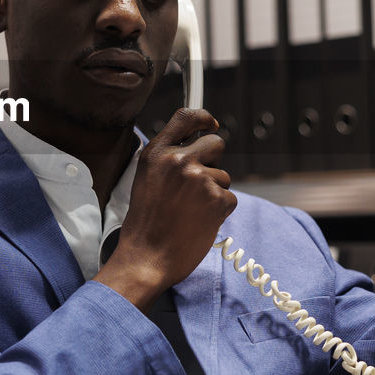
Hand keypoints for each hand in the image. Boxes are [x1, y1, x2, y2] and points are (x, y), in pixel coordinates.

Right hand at [94, 108, 236, 312]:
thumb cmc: (145, 223)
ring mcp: (199, 179)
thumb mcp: (146, 179)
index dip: (204, 118)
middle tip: (199, 184)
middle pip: (215, 143)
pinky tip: (199, 222)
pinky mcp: (217, 200)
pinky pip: (229, 198)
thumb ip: (168, 159)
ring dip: (214, 192)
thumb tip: (196, 145)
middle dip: (213, 161)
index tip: (212, 124)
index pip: (187, 117)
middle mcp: (178, 160)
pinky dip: (219, 211)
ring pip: (223, 176)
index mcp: (157, 153)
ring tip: (190, 211)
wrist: (146, 258)